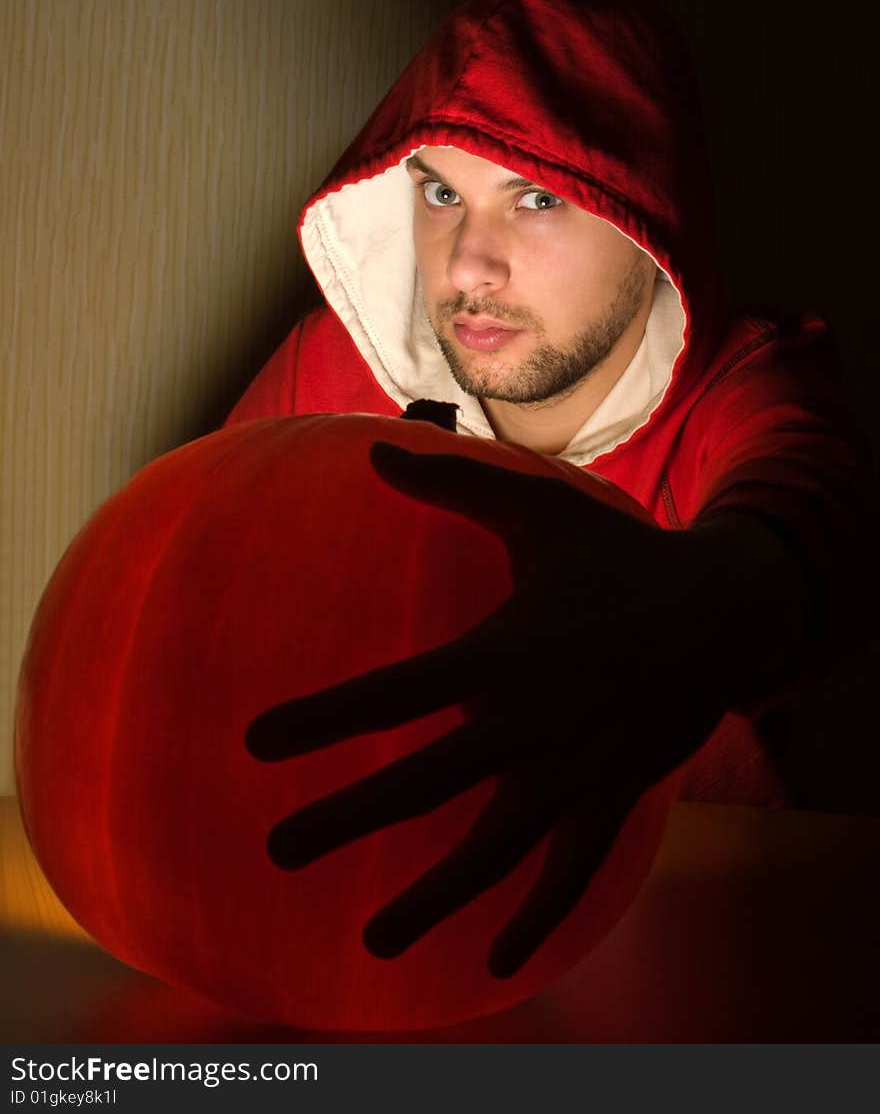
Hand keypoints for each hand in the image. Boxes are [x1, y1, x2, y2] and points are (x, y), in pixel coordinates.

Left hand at [246, 444, 728, 976]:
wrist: (719, 612)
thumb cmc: (615, 557)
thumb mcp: (538, 512)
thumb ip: (453, 486)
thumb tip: (374, 448)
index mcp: (503, 653)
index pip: (394, 693)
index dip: (324, 718)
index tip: (256, 742)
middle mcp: (530, 723)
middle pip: (424, 784)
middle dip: (347, 820)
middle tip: (277, 851)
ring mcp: (573, 772)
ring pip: (491, 851)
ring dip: (431, 898)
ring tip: (373, 942)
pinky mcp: (610, 799)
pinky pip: (570, 873)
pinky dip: (536, 918)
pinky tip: (496, 961)